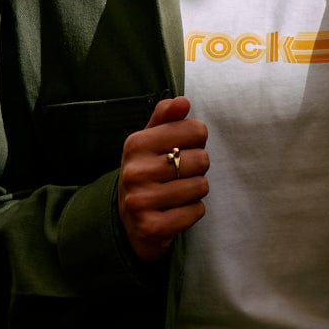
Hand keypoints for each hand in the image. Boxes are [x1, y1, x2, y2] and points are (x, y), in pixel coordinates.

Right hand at [117, 96, 209, 261]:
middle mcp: (135, 171)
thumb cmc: (147, 172)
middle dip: (198, 168)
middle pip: (202, 159)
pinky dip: (193, 211)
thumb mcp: (150, 141)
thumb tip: (183, 101)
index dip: (197, 140)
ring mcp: (141, 201)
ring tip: (177, 193)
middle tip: (179, 175)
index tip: (183, 149)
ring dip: (196, 191)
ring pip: (201, 186)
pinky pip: (196, 211)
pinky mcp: (152, 227)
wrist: (127, 222)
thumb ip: (166, 117)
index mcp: (136, 144)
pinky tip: (176, 211)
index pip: (196, 130)